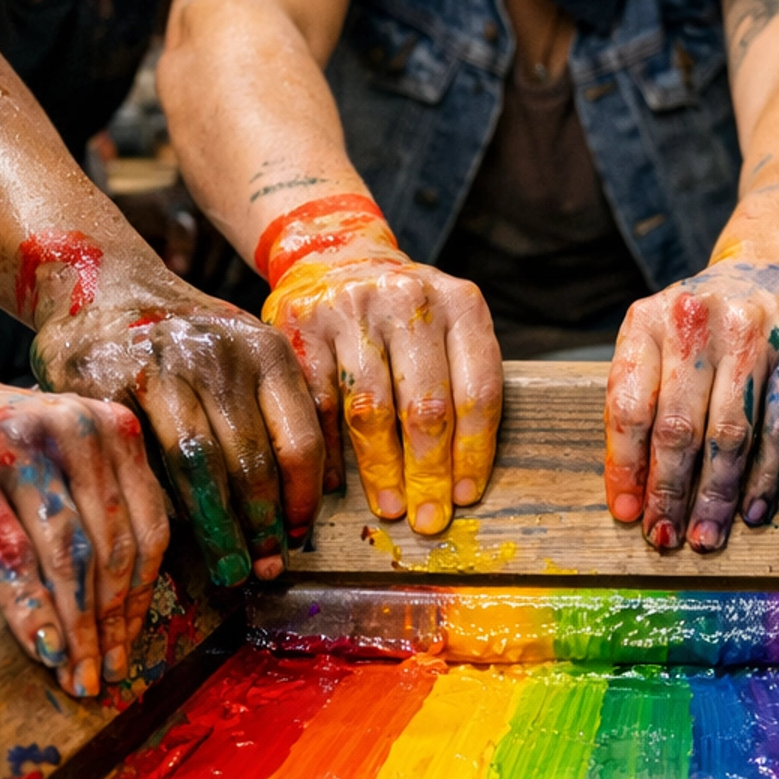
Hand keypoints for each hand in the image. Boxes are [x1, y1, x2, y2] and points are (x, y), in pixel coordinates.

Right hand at [0, 347, 168, 696]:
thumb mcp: (62, 455)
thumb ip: (102, 505)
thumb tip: (126, 611)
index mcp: (110, 427)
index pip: (148, 526)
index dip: (142, 596)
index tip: (133, 644)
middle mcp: (73, 431)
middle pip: (110, 548)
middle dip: (110, 623)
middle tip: (107, 672)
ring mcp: (18, 451)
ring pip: (66, 557)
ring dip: (76, 627)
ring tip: (77, 673)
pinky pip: (9, 558)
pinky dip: (29, 610)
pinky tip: (42, 646)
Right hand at [28, 252, 322, 590]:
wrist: (102, 287)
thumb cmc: (188, 342)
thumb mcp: (244, 356)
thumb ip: (277, 414)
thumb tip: (308, 504)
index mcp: (267, 353)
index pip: (300, 442)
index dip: (302, 502)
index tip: (299, 539)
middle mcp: (219, 357)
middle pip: (253, 462)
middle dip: (263, 527)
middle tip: (266, 568)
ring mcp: (162, 369)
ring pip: (200, 466)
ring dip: (218, 529)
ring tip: (229, 567)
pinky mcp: (109, 384)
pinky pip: (144, 459)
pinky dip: (163, 503)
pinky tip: (175, 533)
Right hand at [259, 197, 500, 536]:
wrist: (337, 258)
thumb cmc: (406, 315)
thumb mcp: (449, 326)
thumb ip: (462, 381)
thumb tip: (462, 482)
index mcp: (461, 304)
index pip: (477, 391)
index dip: (473, 453)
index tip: (465, 497)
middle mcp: (410, 300)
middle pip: (425, 406)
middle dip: (428, 473)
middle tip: (428, 520)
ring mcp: (352, 310)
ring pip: (370, 409)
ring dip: (381, 470)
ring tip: (390, 507)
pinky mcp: (301, 325)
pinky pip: (319, 403)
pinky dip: (328, 451)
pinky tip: (335, 485)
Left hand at [605, 258, 778, 551]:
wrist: (774, 267)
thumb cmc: (703, 324)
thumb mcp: (656, 342)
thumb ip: (638, 403)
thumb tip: (629, 497)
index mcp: (648, 321)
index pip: (629, 406)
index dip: (626, 466)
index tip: (627, 514)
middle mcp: (697, 319)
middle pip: (679, 426)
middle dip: (671, 492)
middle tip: (667, 539)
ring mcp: (754, 331)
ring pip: (732, 433)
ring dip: (718, 495)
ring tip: (707, 536)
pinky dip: (767, 477)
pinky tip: (753, 511)